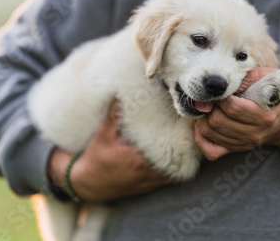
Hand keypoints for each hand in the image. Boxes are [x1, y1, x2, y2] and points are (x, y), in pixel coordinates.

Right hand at [48, 100, 177, 202]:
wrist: (88, 184)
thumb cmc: (95, 159)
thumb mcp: (102, 135)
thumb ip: (113, 116)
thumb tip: (119, 93)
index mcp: (139, 160)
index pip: (167, 148)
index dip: (179, 137)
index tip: (184, 125)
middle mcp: (148, 173)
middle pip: (176, 160)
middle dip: (184, 146)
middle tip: (191, 130)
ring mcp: (150, 182)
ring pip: (177, 171)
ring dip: (183, 158)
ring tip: (189, 141)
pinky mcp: (150, 186)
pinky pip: (170, 179)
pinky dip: (177, 169)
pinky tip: (181, 156)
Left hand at [194, 68, 279, 159]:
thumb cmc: (276, 96)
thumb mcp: (271, 80)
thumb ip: (250, 76)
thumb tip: (226, 78)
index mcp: (264, 115)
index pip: (233, 108)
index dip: (220, 97)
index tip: (218, 89)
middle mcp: (254, 133)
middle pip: (218, 121)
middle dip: (208, 107)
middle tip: (208, 98)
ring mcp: (244, 143)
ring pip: (211, 133)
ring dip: (202, 118)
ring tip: (205, 107)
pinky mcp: (236, 149)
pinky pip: (211, 151)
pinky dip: (201, 138)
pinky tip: (202, 125)